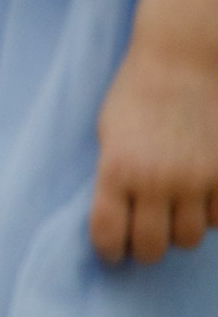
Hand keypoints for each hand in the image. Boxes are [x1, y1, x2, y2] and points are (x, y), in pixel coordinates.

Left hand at [91, 37, 217, 263]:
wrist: (180, 62)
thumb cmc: (135, 95)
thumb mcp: (109, 135)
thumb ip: (113, 177)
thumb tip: (117, 219)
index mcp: (116, 169)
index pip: (108, 233)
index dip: (109, 251)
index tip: (111, 254)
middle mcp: (156, 180)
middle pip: (152, 246)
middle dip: (144, 249)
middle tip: (142, 241)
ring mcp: (195, 179)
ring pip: (189, 238)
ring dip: (178, 232)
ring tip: (170, 216)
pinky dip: (208, 216)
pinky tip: (198, 201)